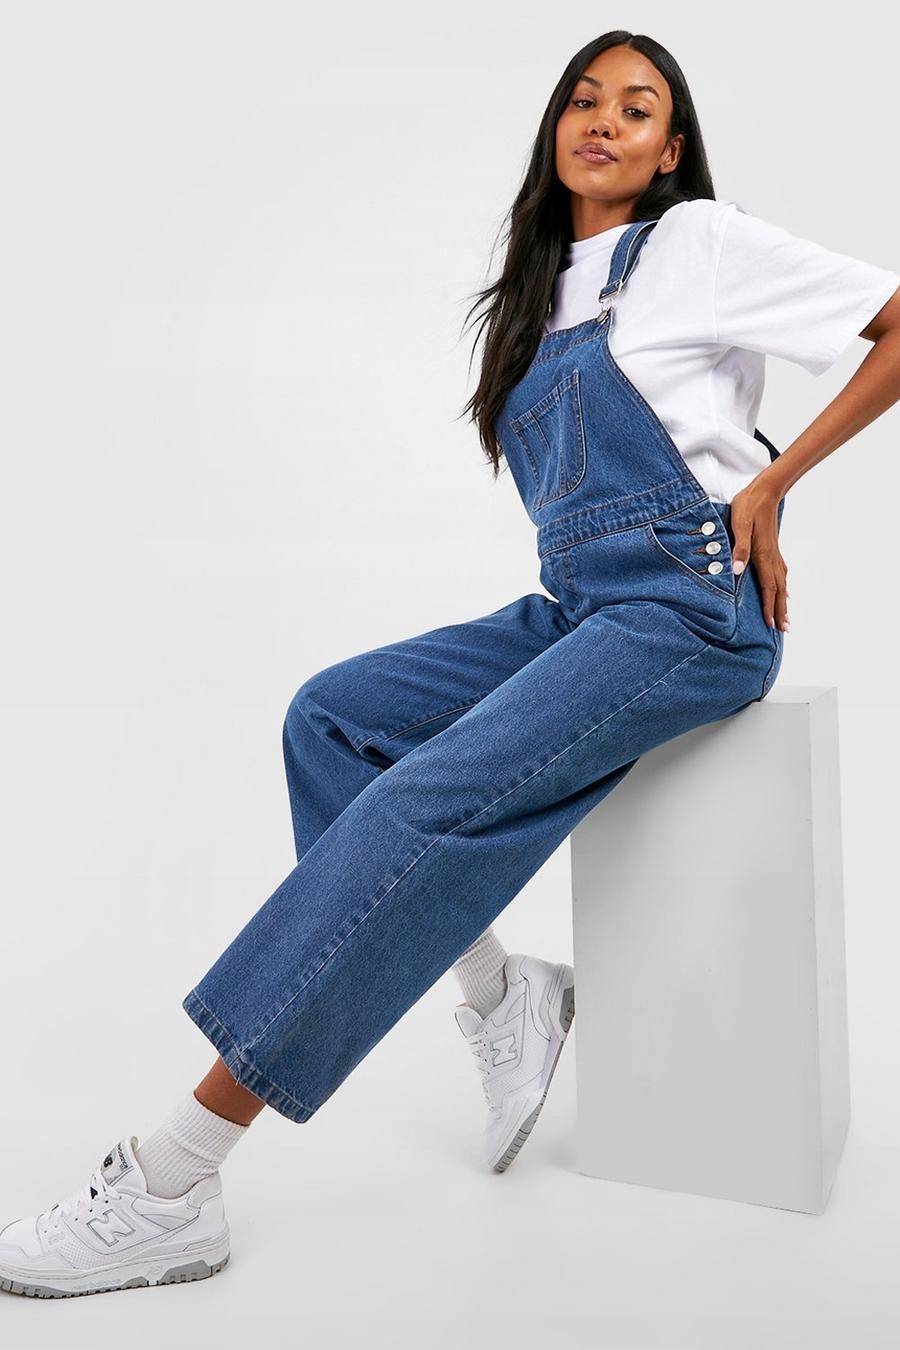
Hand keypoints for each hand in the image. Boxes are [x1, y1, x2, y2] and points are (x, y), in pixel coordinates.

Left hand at [728, 480, 789, 632]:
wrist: (764, 490)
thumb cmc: (748, 506)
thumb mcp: (738, 524)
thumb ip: (739, 548)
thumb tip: (737, 571)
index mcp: (762, 554)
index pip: (768, 587)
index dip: (769, 607)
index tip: (770, 624)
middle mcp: (771, 557)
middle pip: (778, 589)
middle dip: (780, 610)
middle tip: (784, 630)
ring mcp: (774, 553)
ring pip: (781, 582)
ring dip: (783, 601)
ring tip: (785, 617)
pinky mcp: (773, 548)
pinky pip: (780, 573)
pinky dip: (783, 586)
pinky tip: (784, 589)